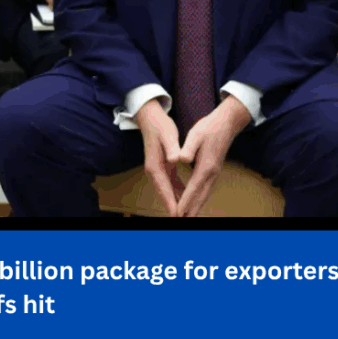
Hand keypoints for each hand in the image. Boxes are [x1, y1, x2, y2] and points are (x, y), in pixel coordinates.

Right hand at [135, 98, 185, 215]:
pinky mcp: (163, 166)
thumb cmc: (160, 126)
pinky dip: (178, 192)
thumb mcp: (168, 135)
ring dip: (177, 202)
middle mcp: (154, 171)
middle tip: (184, 220)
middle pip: (165, 194)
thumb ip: (172, 148)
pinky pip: (171, 184)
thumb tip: (176, 160)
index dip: (172, 203)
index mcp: (155, 166)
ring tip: (187, 214)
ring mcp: (158, 170)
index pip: (164, 189)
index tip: (178, 216)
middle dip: (174, 208)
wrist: (150, 118)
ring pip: (168, 191)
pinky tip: (187, 197)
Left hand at [173, 95, 251, 216]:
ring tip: (188, 216)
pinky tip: (196, 201)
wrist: (226, 123)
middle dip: (191, 209)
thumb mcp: (195, 134)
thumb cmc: (209, 127)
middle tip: (182, 222)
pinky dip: (200, 197)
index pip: (193, 188)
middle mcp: (212, 172)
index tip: (179, 213)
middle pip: (201, 196)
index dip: (186, 201)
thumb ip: (188, 148)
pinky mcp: (214, 169)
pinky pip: (206, 188)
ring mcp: (215, 172)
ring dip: (197, 206)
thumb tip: (181, 159)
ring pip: (205, 194)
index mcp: (206, 166)